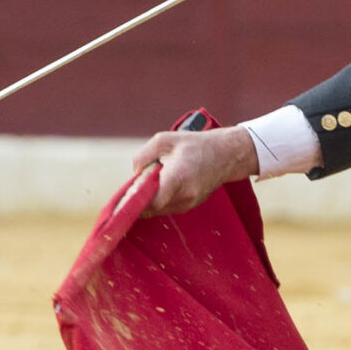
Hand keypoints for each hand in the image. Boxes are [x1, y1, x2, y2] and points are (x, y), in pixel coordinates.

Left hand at [130, 128, 258, 217]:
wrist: (226, 155)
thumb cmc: (194, 145)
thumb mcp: (164, 140)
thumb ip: (143, 156)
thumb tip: (135, 174)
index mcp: (178, 176)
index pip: (152, 201)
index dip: (135, 202)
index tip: (124, 197)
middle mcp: (186, 194)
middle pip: (152, 207)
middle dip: (139, 199)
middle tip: (134, 186)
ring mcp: (190, 202)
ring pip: (158, 209)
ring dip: (149, 200)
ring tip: (151, 181)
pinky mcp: (191, 205)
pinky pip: (167, 207)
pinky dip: (158, 200)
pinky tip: (160, 186)